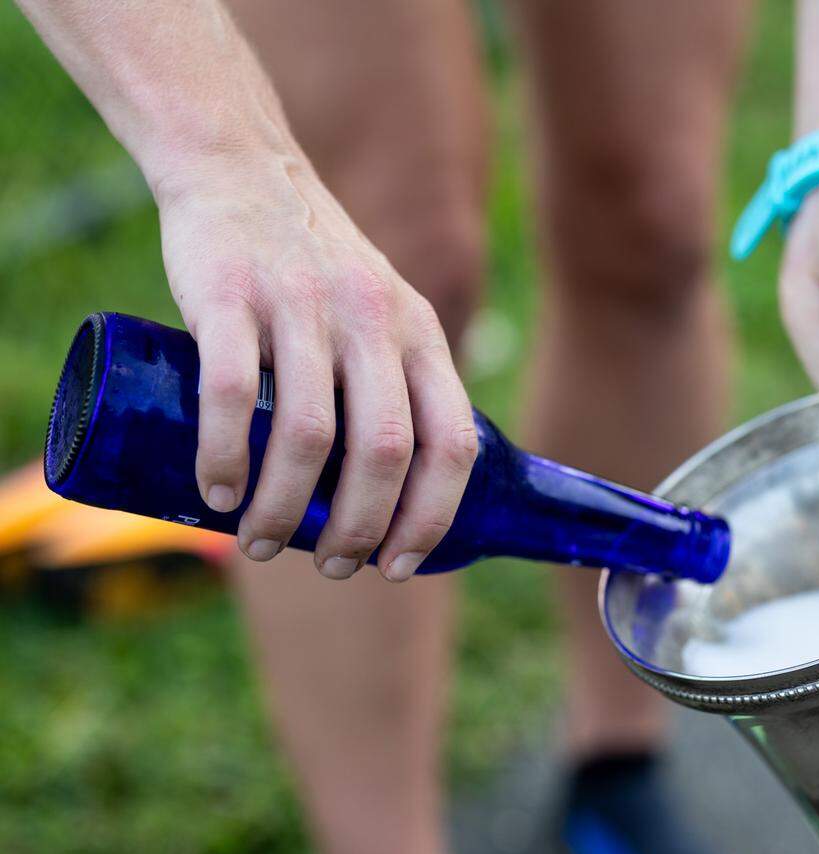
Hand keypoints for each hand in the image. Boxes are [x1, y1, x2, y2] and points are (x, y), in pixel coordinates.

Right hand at [155, 151, 477, 581]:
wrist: (243, 169)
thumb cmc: (318, 269)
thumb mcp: (386, 315)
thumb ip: (400, 385)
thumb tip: (396, 493)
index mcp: (421, 334)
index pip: (450, 444)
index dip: (431, 517)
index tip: (399, 565)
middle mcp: (372, 320)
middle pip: (384, 453)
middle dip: (358, 529)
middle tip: (332, 568)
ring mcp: (303, 305)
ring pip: (308, 434)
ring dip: (284, 507)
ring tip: (262, 545)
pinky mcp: (231, 294)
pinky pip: (231, 393)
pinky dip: (224, 456)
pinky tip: (218, 493)